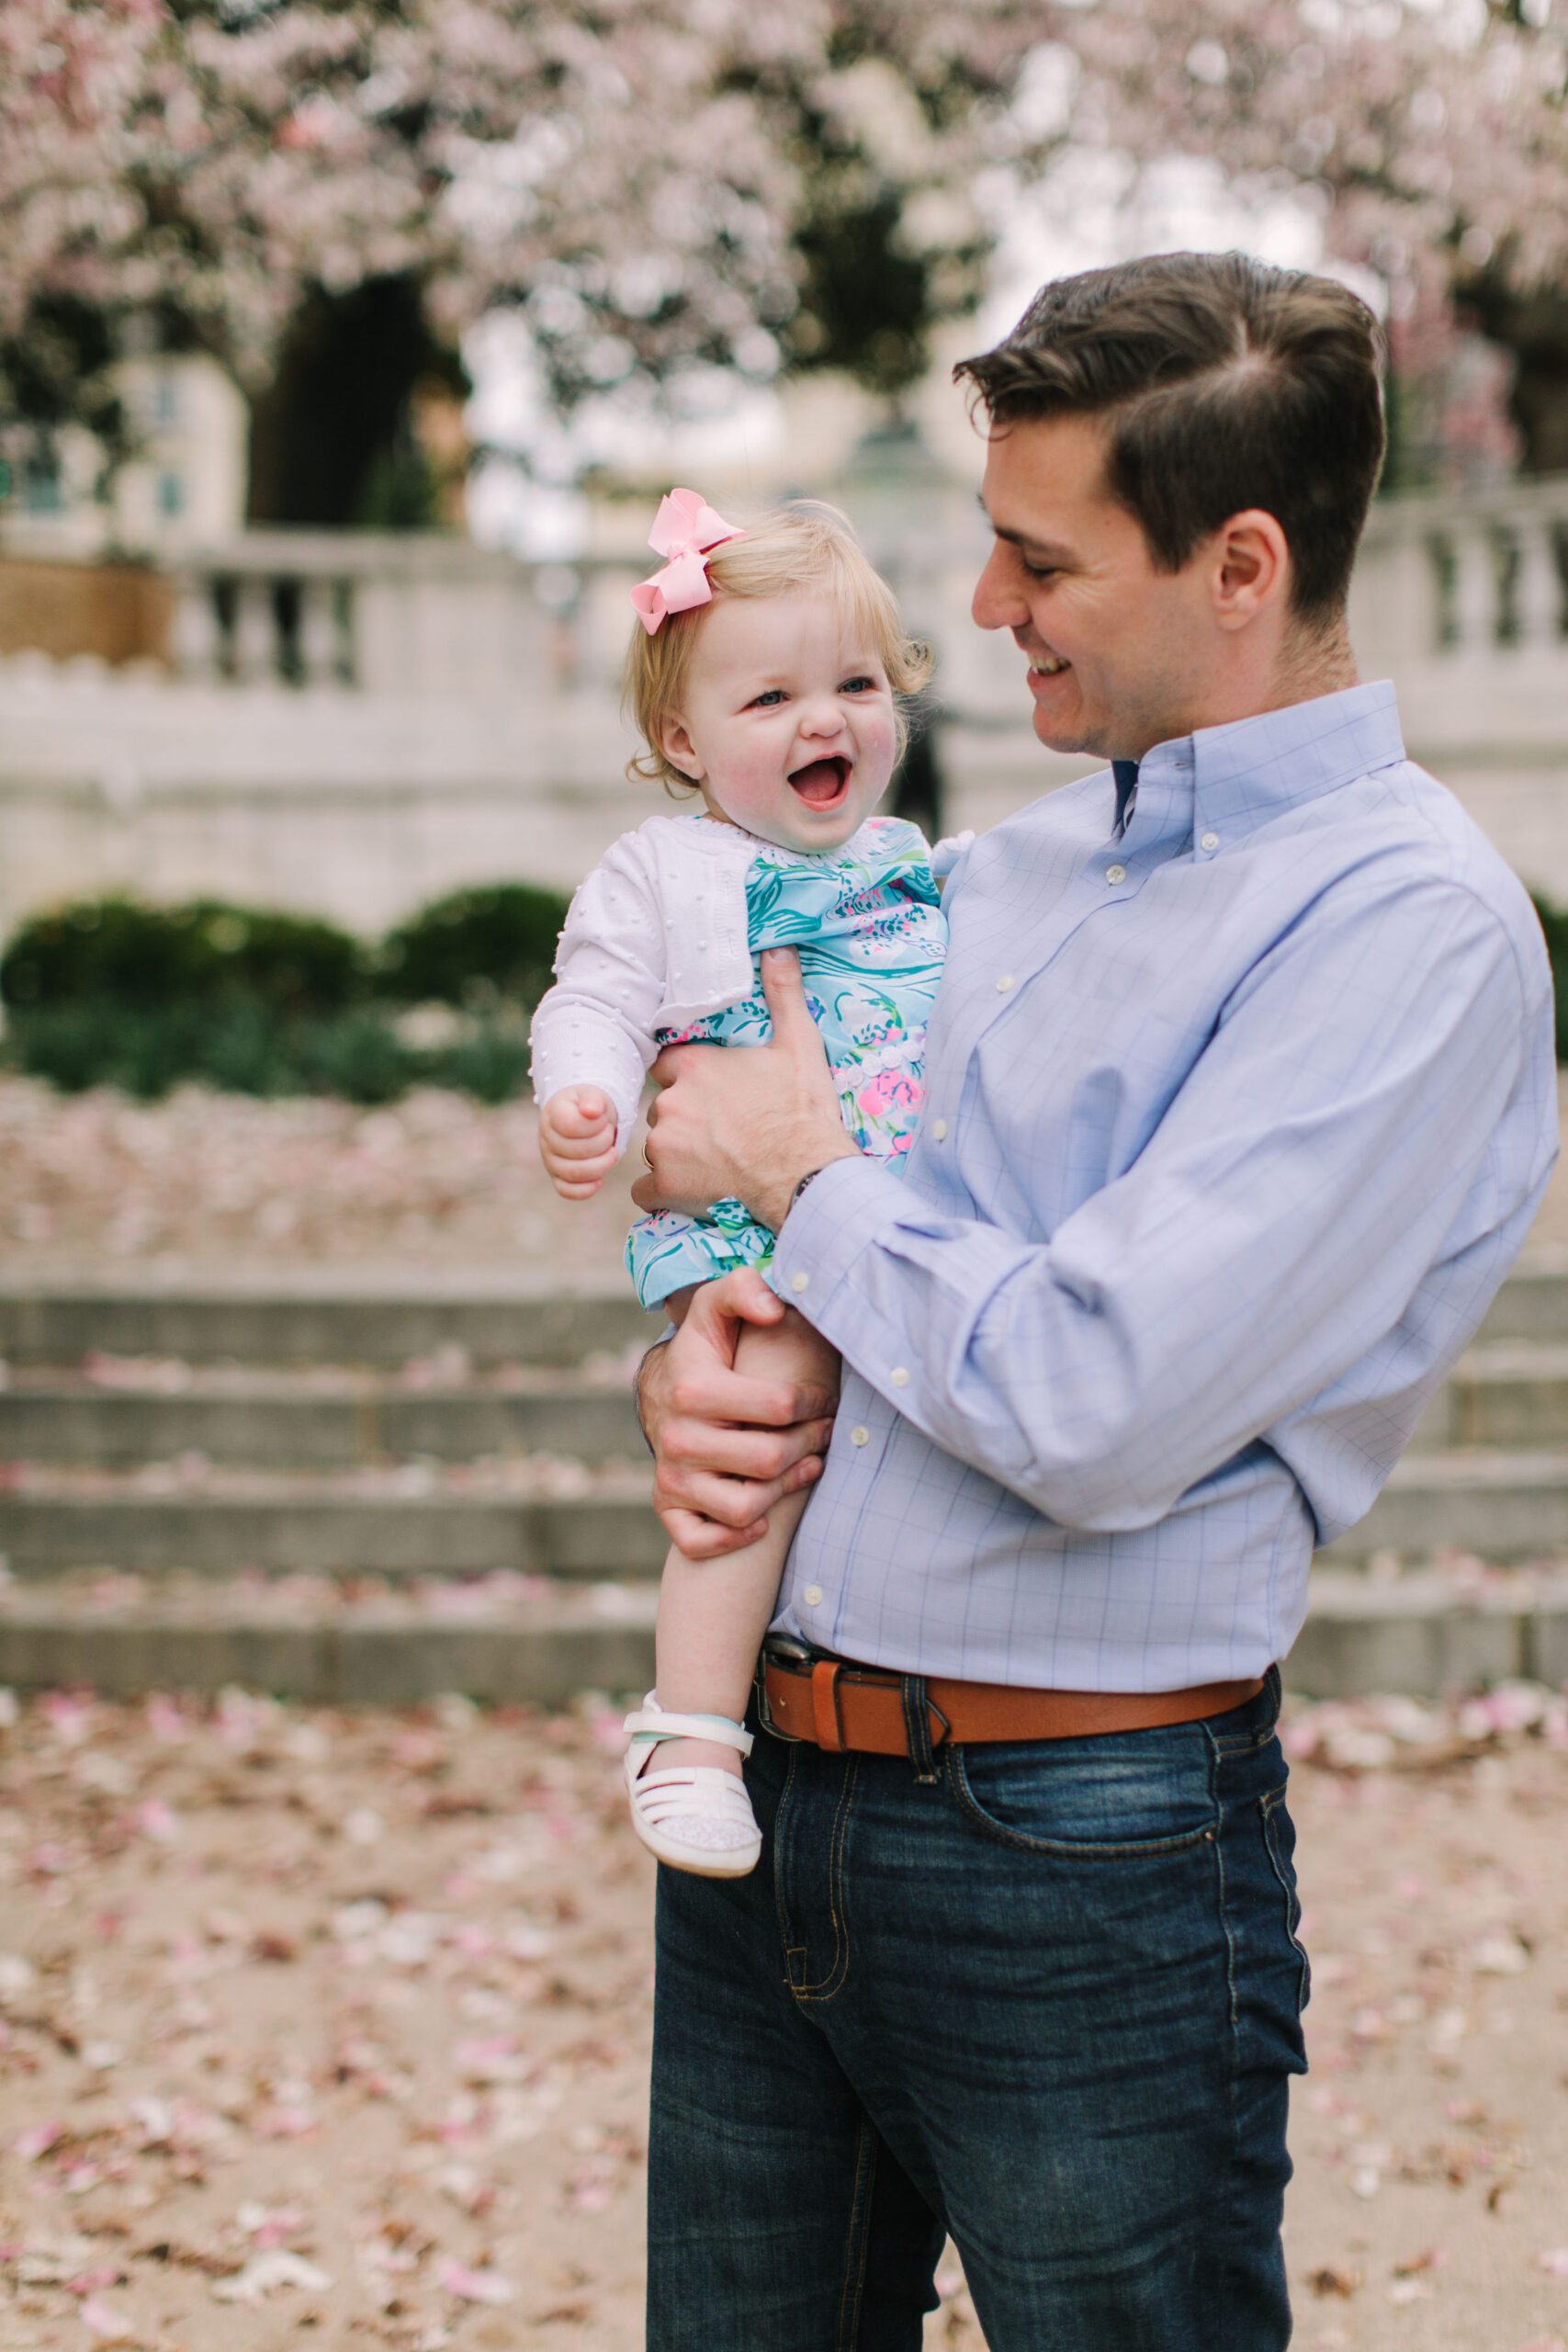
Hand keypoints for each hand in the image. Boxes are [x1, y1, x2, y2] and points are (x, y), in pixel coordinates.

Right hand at [538, 1085, 618, 1198]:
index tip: (604, 1121)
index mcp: (553, 1114)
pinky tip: (600, 1180)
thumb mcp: (593, 1094)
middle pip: (576, 1151)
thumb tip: (590, 1111)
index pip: (572, 1126)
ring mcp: (549, 1159)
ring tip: (612, 1152)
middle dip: (604, 1143)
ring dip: (601, 1165)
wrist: (582, 1117)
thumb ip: (593, 1100)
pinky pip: (565, 1190)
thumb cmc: (589, 1106)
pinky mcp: (556, 1176)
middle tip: (611, 1133)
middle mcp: (546, 1138)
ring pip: (573, 1173)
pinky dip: (585, 1189)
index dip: (596, 1126)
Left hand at [630, 947, 858, 1230]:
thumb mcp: (800, 1045)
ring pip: (656, 1147)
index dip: (687, 1079)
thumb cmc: (804, 1112)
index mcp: (695, 1065)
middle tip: (720, 1133)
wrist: (808, 1176)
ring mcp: (665, 1145)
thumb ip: (783, 994)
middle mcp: (671, 1101)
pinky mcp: (666, 1186)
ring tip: (716, 1163)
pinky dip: (664, 1193)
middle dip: (682, 1118)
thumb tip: (780, 948)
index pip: (666, 1065)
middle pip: (661, 1107)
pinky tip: (692, 1191)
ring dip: (677, 1155)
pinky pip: (645, 1190)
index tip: (711, 1094)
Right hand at [638, 1269, 838, 1557]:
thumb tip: (775, 1307)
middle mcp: (677, 1438)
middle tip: (823, 1433)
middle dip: (808, 1444)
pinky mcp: (667, 1508)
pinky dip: (736, 1535)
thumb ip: (744, 1289)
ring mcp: (670, 1478)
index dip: (815, 1404)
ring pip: (747, 1506)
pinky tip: (760, 1511)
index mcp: (694, 1389)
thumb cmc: (706, 1350)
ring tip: (805, 1464)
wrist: (661, 1392)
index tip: (824, 1401)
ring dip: (786, 1488)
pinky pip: (703, 1541)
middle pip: (770, 1459)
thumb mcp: (718, 1309)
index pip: (780, 1407)